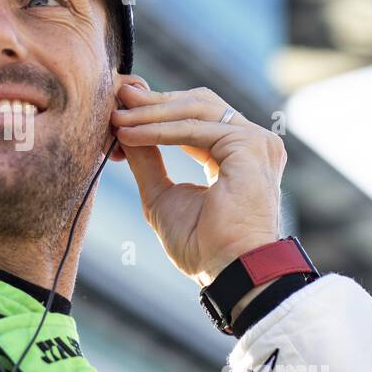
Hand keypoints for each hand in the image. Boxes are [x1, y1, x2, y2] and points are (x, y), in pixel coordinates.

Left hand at [109, 78, 285, 285]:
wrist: (229, 271)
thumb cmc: (202, 246)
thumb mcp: (162, 196)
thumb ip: (147, 162)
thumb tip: (122, 131)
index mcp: (236, 155)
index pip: (195, 117)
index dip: (157, 110)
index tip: (120, 108)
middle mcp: (250, 143)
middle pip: (197, 104)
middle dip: (153, 102)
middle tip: (117, 99)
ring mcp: (254, 141)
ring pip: (195, 110)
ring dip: (151, 113)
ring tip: (117, 119)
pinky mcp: (249, 145)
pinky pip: (194, 129)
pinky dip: (159, 130)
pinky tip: (130, 135)